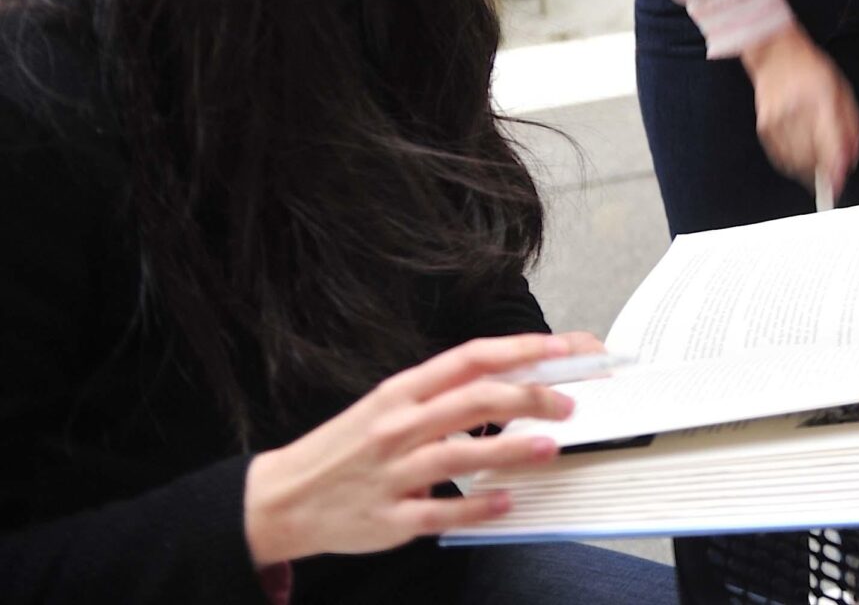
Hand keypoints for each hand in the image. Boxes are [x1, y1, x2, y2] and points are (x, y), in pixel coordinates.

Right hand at [240, 332, 598, 564]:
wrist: (281, 500)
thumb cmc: (344, 449)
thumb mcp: (386, 406)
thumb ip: (440, 395)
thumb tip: (508, 381)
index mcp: (399, 393)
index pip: (468, 359)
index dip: (519, 349)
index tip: (560, 348)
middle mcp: (396, 427)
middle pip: (474, 400)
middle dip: (529, 397)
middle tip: (568, 404)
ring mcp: (391, 474)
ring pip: (460, 453)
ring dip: (512, 449)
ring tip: (551, 447)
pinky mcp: (388, 519)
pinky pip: (440, 513)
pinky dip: (476, 507)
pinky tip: (506, 501)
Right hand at [740, 21, 858, 192]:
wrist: (776, 53)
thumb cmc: (813, 69)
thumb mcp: (842, 92)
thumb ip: (850, 127)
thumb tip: (851, 159)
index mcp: (821, 99)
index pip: (828, 143)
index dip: (835, 169)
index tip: (840, 184)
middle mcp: (797, 111)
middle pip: (811, 157)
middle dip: (824, 172)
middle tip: (833, 176)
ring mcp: (777, 120)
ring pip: (796, 161)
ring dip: (809, 170)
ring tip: (818, 164)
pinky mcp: (765, 127)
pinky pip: (781, 157)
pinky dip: (794, 163)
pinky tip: (802, 158)